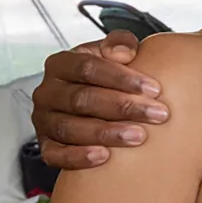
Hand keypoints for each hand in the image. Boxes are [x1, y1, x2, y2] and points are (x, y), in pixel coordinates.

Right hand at [30, 32, 165, 168]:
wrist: (98, 104)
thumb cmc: (110, 77)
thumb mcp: (114, 54)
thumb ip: (120, 44)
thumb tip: (123, 52)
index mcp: (61, 64)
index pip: (88, 68)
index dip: (121, 78)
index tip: (155, 89)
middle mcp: (47, 92)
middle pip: (82, 99)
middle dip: (123, 107)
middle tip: (158, 115)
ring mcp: (44, 120)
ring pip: (70, 128)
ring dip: (106, 133)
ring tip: (139, 136)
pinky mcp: (46, 145)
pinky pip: (55, 154)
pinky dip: (78, 157)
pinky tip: (104, 157)